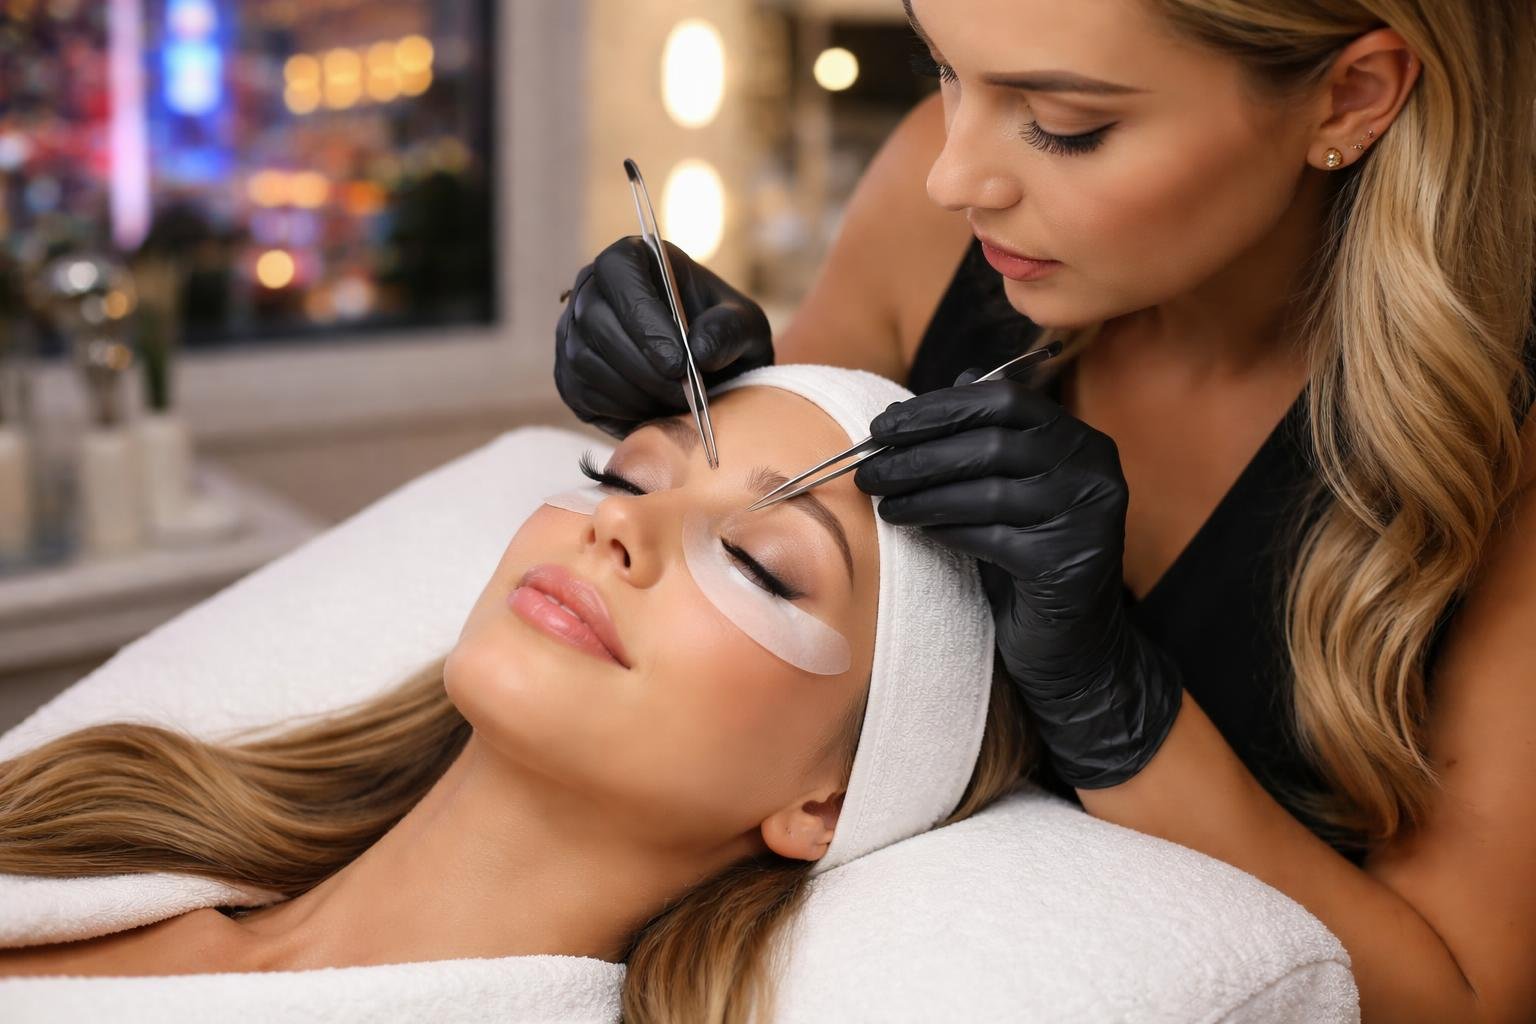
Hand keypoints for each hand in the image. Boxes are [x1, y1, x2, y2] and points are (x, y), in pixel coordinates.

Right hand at [554, 236, 773, 436]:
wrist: (708, 378)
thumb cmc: (723, 338)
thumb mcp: (745, 328)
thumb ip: (729, 331)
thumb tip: (699, 350)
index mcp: (634, 259)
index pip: (619, 269)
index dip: (643, 314)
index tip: (679, 361)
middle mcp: (593, 289)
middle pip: (594, 319)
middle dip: (641, 364)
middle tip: (682, 392)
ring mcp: (573, 332)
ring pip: (585, 360)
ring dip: (634, 390)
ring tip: (675, 402)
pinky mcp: (569, 374)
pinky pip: (581, 392)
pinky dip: (620, 409)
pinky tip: (653, 410)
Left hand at [854, 369, 1182, 788]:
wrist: (1073, 646)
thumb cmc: (1031, 559)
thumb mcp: (1013, 488)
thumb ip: (993, 435)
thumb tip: (956, 376)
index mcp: (1080, 442)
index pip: (1005, 400)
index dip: (937, 408)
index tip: (883, 425)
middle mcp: (1094, 471)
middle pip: (992, 442)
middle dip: (920, 454)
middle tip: (870, 468)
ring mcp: (1087, 517)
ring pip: (989, 489)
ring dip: (924, 493)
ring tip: (884, 501)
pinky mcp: (1068, 562)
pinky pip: (993, 536)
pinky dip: (947, 529)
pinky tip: (917, 530)